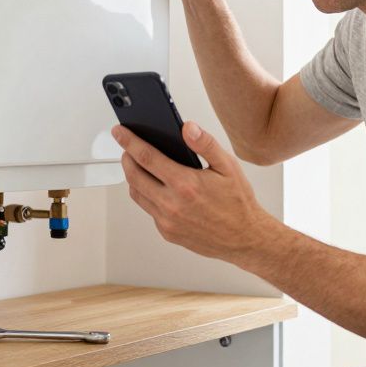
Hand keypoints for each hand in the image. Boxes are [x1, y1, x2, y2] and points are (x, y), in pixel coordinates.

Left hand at [112, 120, 281, 262]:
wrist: (245, 239)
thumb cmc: (238, 202)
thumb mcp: (228, 167)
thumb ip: (205, 144)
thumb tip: (187, 127)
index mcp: (185, 184)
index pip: (146, 157)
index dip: (129, 142)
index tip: (120, 132)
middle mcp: (172, 205)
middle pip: (133, 176)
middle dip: (126, 158)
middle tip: (127, 148)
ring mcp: (167, 221)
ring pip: (137, 194)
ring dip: (134, 177)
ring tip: (139, 165)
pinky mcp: (167, 232)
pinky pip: (149, 210)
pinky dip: (148, 195)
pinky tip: (157, 187)